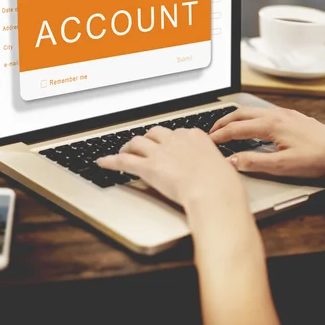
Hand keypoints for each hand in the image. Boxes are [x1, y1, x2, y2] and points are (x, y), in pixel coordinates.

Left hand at [97, 126, 245, 209]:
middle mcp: (176, 140)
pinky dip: (110, 161)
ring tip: (124, 150)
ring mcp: (161, 152)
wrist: (213, 191)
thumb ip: (212, 164)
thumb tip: (213, 171)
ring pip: (138, 142)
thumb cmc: (221, 184)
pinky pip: (124, 161)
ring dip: (129, 146)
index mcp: (194, 136)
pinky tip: (103, 162)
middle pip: (154, 133)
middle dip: (148, 139)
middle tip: (144, 145)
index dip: (169, 140)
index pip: (177, 132)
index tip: (167, 145)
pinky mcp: (148, 167)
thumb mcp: (222, 167)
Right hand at [210, 107, 324, 177]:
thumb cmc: (317, 158)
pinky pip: (263, 113)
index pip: (236, 129)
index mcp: (271, 125)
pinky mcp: (292, 117)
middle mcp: (276, 115)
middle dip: (222, 122)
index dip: (219, 136)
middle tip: (210, 132)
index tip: (208, 142)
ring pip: (252, 111)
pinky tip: (252, 126)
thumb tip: (231, 160)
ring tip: (226, 128)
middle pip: (240, 114)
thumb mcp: (283, 166)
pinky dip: (249, 118)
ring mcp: (285, 114)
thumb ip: (254, 162)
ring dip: (236, 118)